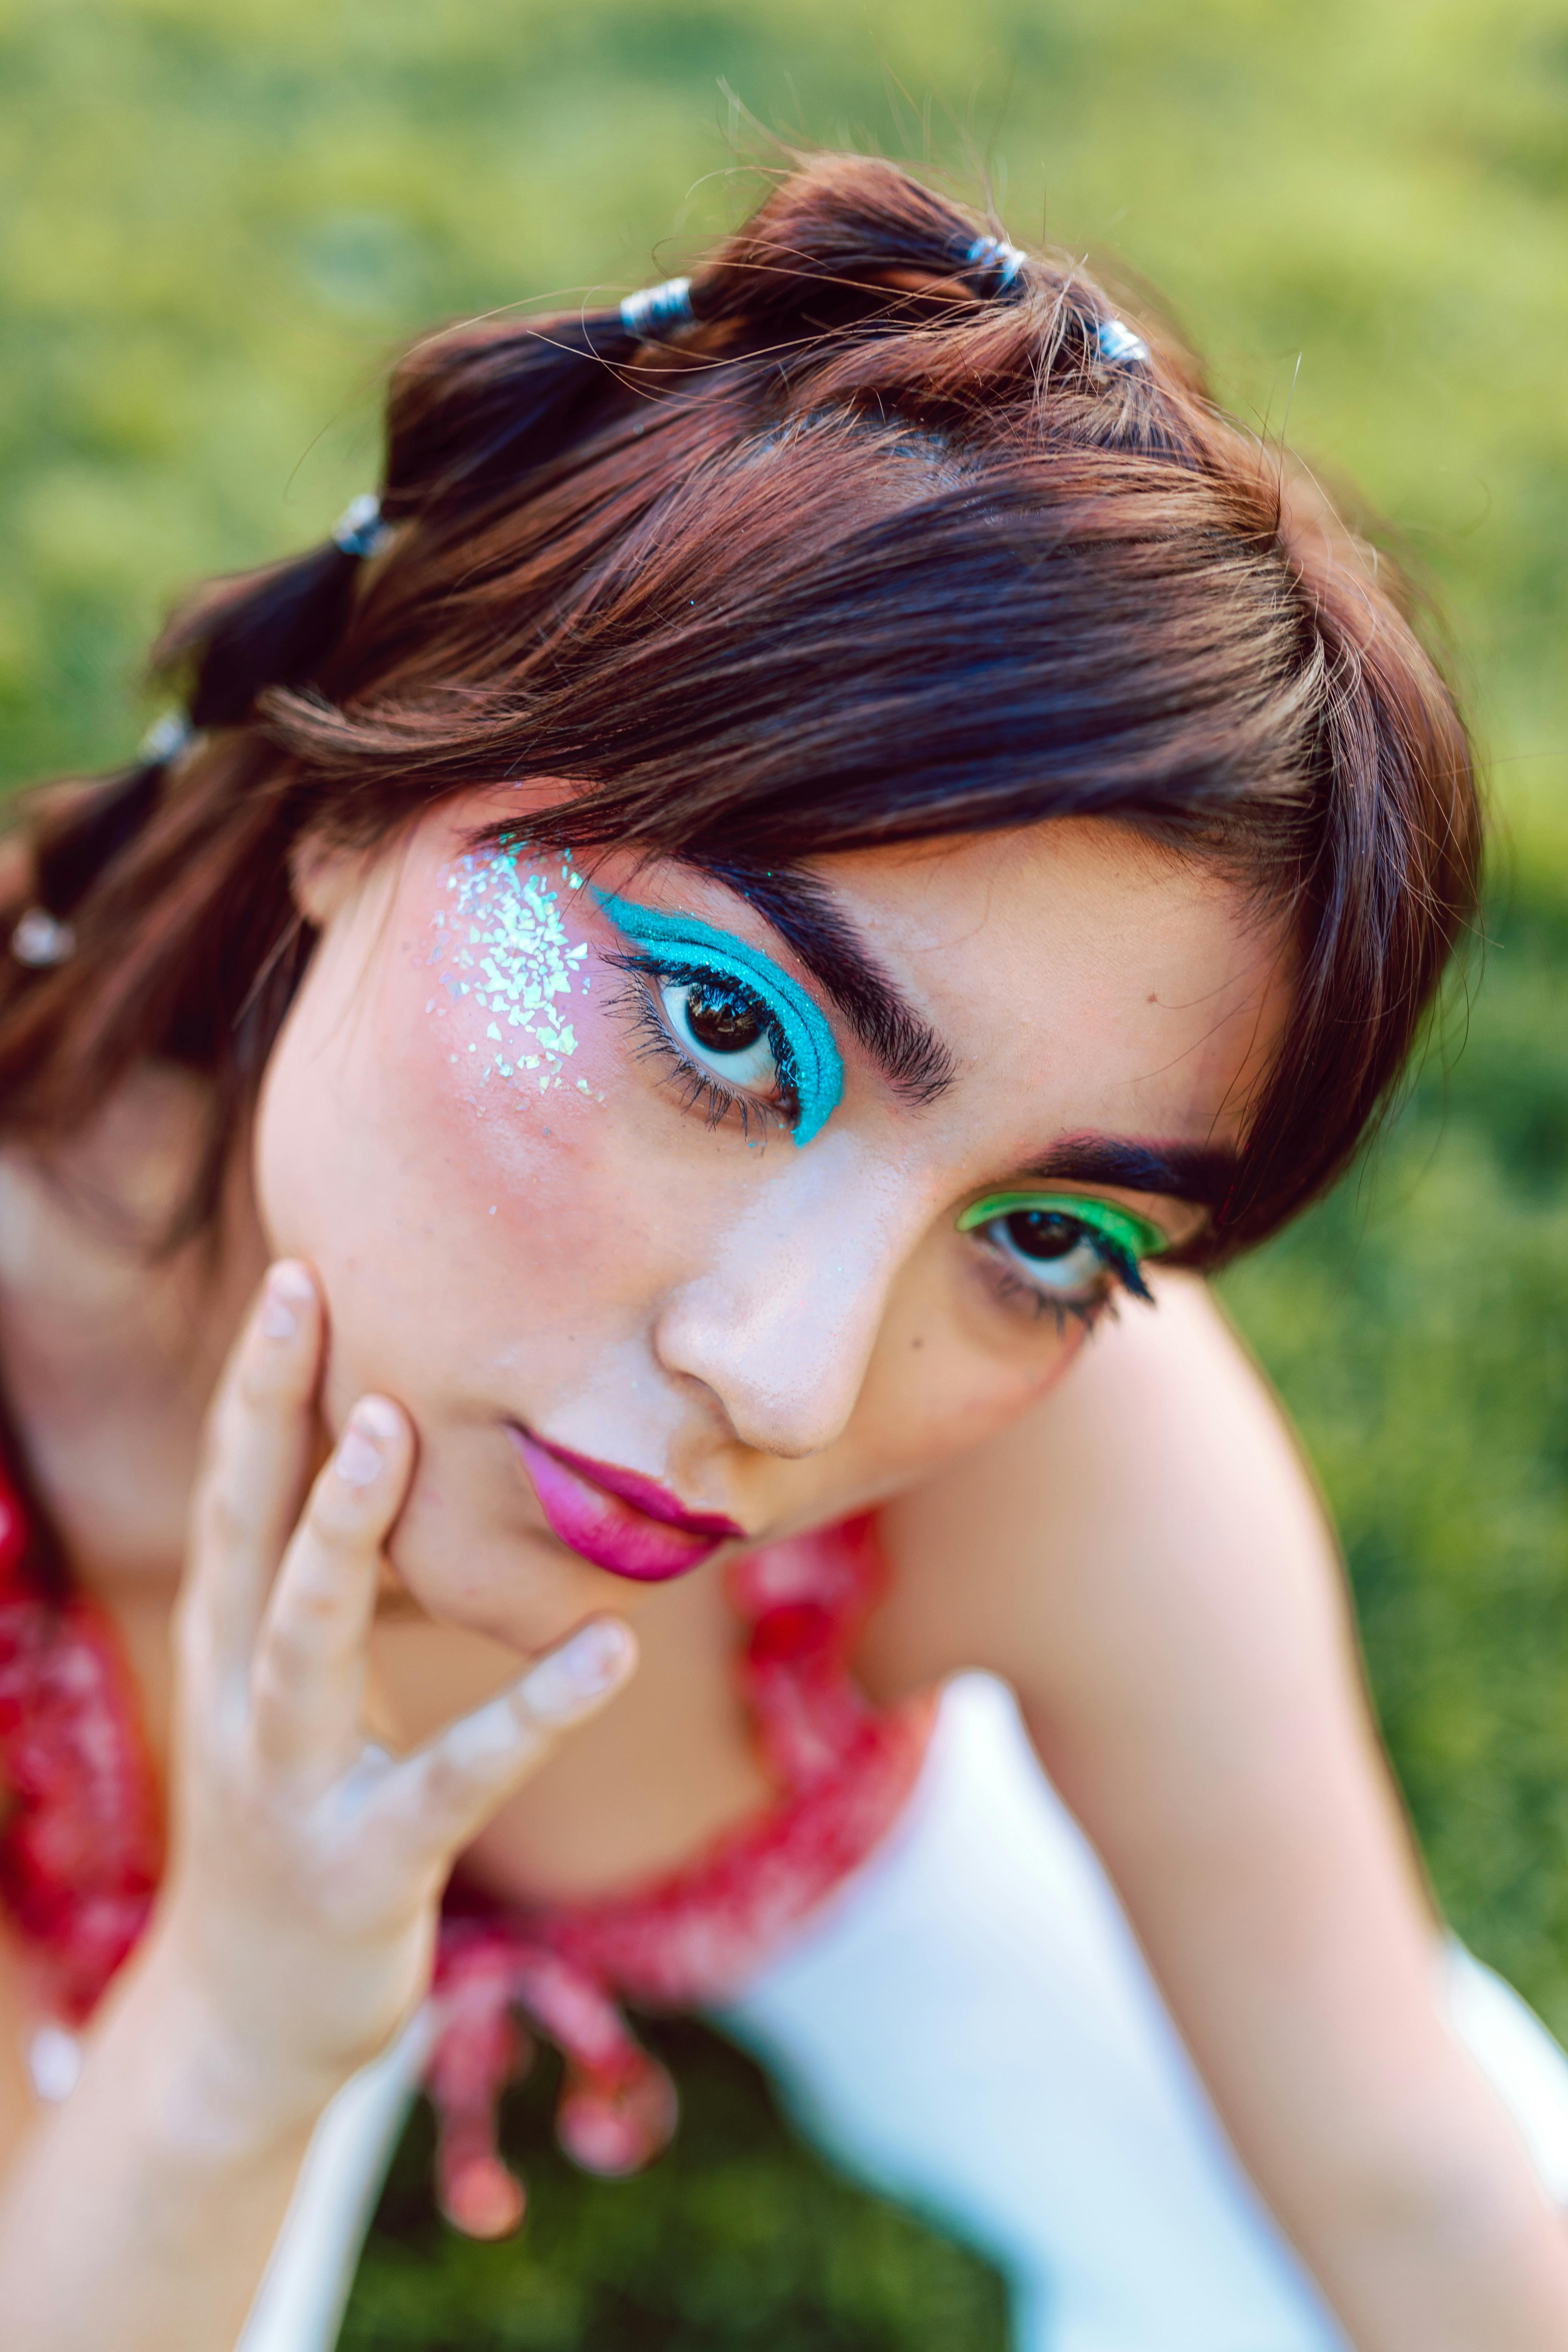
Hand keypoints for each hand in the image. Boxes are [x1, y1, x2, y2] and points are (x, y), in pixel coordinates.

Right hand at [149, 1259, 634, 2124]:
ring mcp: (294, 1782)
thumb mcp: (290, 1688)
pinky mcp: (368, 1861)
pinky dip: (535, 1708)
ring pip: (304, 1638)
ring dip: (342, 1530)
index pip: (237, 1488)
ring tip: (395, 1426)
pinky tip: (611, 1645)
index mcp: (231, 1640)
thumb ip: (331, 1585)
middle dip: (268, 1411)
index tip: (296, 1269)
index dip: (256, 1382)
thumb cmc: (292, 1813)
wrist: (245, 2019)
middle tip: (304, 1291)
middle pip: (244, 1530)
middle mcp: (242, 1694)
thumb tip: (402, 1456)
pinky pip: (462, 1773)